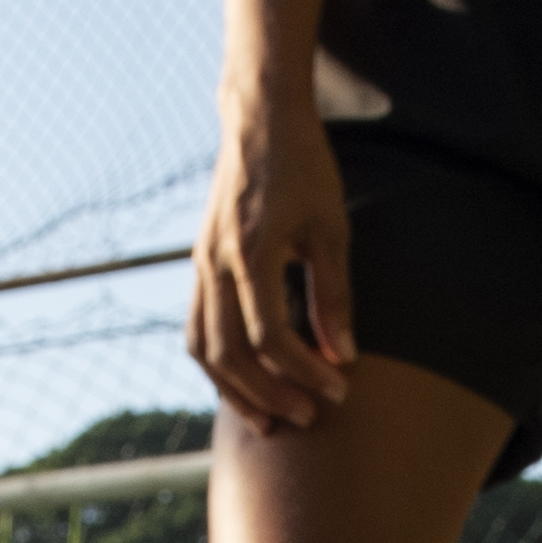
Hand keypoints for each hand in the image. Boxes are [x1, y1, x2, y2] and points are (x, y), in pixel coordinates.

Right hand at [192, 89, 358, 429]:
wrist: (259, 122)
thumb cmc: (304, 168)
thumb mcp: (331, 228)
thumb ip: (334, 294)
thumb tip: (343, 355)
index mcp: (251, 252)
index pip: (270, 337)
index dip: (305, 371)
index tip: (339, 388)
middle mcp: (215, 263)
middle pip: (229, 354)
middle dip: (270, 394)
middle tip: (310, 417)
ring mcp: (200, 265)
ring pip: (202, 348)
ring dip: (235, 391)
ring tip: (271, 421)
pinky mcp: (198, 265)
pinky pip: (198, 329)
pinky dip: (220, 365)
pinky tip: (248, 383)